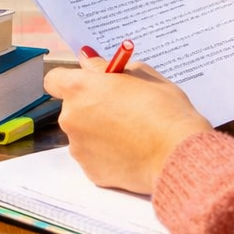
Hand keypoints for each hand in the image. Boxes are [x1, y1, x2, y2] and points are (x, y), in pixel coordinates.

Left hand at [46, 49, 210, 194]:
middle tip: (122, 108)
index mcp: (80, 89)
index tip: (89, 83)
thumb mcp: (140, 74)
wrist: (178, 155)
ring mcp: (79, 148)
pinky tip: (131, 151)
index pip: (55, 79)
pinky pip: (94, 157)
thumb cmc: (164, 110)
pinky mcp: (91, 172)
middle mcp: (71, 118)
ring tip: (131, 133)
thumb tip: (89, 61)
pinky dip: (107, 154)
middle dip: (91, 106)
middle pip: (72, 108)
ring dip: (98, 131)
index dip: (72, 79)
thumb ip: (107, 67)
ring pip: (83, 134)